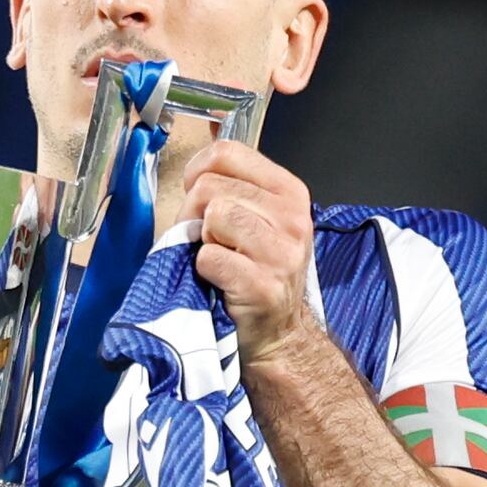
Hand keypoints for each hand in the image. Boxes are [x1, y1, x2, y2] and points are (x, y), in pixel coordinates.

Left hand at [176, 137, 317, 364]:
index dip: (198, 172)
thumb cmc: (257, 271)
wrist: (278, 333)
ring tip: (219, 258)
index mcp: (289, 191)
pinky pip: (209, 257)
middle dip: (194, 213)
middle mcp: (292, 217)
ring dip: (202, 241)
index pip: (226, 152)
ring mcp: (281, 252)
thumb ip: (232, 184)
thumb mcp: (258, 217)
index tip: (200, 198)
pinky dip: (204, 270)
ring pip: (213, 216)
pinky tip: (221, 280)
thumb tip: (197, 155)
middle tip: (208, 240)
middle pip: (210, 186)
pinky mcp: (263, 285)